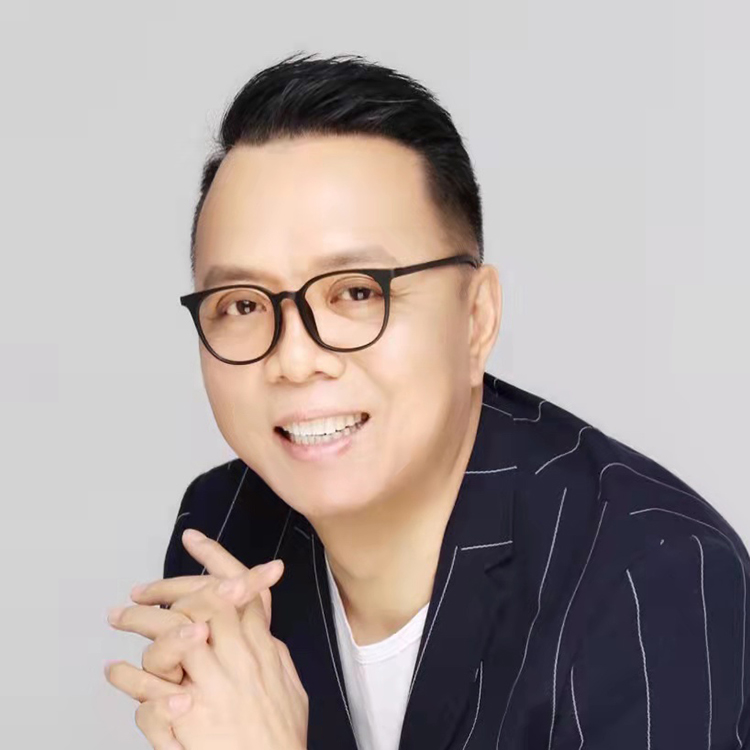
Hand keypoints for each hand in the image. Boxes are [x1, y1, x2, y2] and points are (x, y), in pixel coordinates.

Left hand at [105, 529, 306, 749]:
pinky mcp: (189, 715)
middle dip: (165, 588)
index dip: (215, 558)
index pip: (238, 588)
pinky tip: (114, 669)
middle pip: (196, 603)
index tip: (193, 539)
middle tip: (139, 590)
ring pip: (169, 635)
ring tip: (118, 618)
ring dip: (140, 622)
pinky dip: (128, 675)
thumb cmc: (280, 735)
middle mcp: (237, 658)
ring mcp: (211, 685)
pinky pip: (149, 687)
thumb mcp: (289, 684)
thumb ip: (271, 652)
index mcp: (261, 647)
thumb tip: (260, 629)